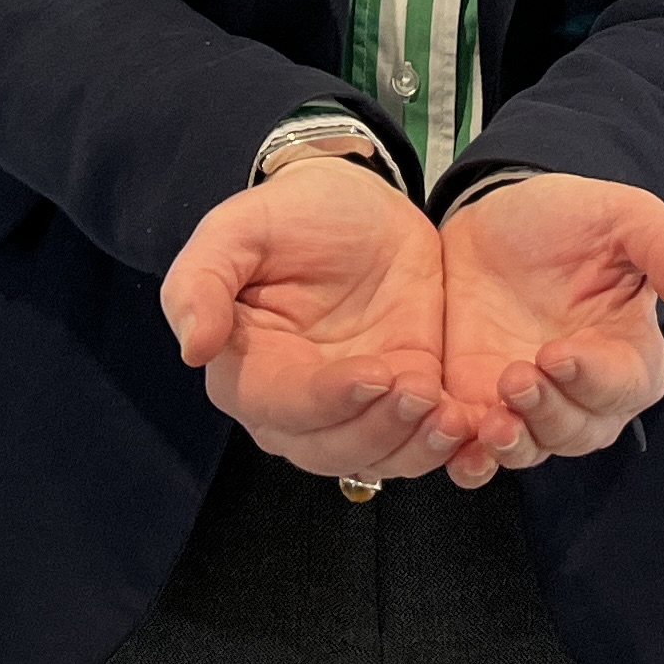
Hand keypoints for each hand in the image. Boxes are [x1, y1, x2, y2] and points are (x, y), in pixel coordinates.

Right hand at [160, 158, 469, 481]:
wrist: (359, 204)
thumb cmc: (292, 214)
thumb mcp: (239, 228)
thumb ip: (202, 280)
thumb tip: (192, 346)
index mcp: (245, 370)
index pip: (281, 406)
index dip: (328, 400)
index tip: (375, 374)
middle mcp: (294, 408)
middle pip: (330, 449)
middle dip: (380, 430)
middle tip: (425, 394)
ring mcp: (351, 412)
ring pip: (377, 459)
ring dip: (416, 448)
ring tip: (454, 416)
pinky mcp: (401, 403)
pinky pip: (418, 447)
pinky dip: (445, 449)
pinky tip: (471, 425)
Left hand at [435, 174, 663, 488]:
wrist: (495, 219)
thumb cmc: (572, 220)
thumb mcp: (623, 216)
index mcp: (628, 353)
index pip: (625, 386)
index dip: (595, 378)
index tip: (558, 353)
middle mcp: (583, 393)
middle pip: (580, 431)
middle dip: (549, 413)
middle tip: (516, 376)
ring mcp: (529, 406)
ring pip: (533, 450)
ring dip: (514, 446)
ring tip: (490, 422)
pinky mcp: (478, 409)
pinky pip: (479, 454)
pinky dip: (471, 462)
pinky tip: (458, 448)